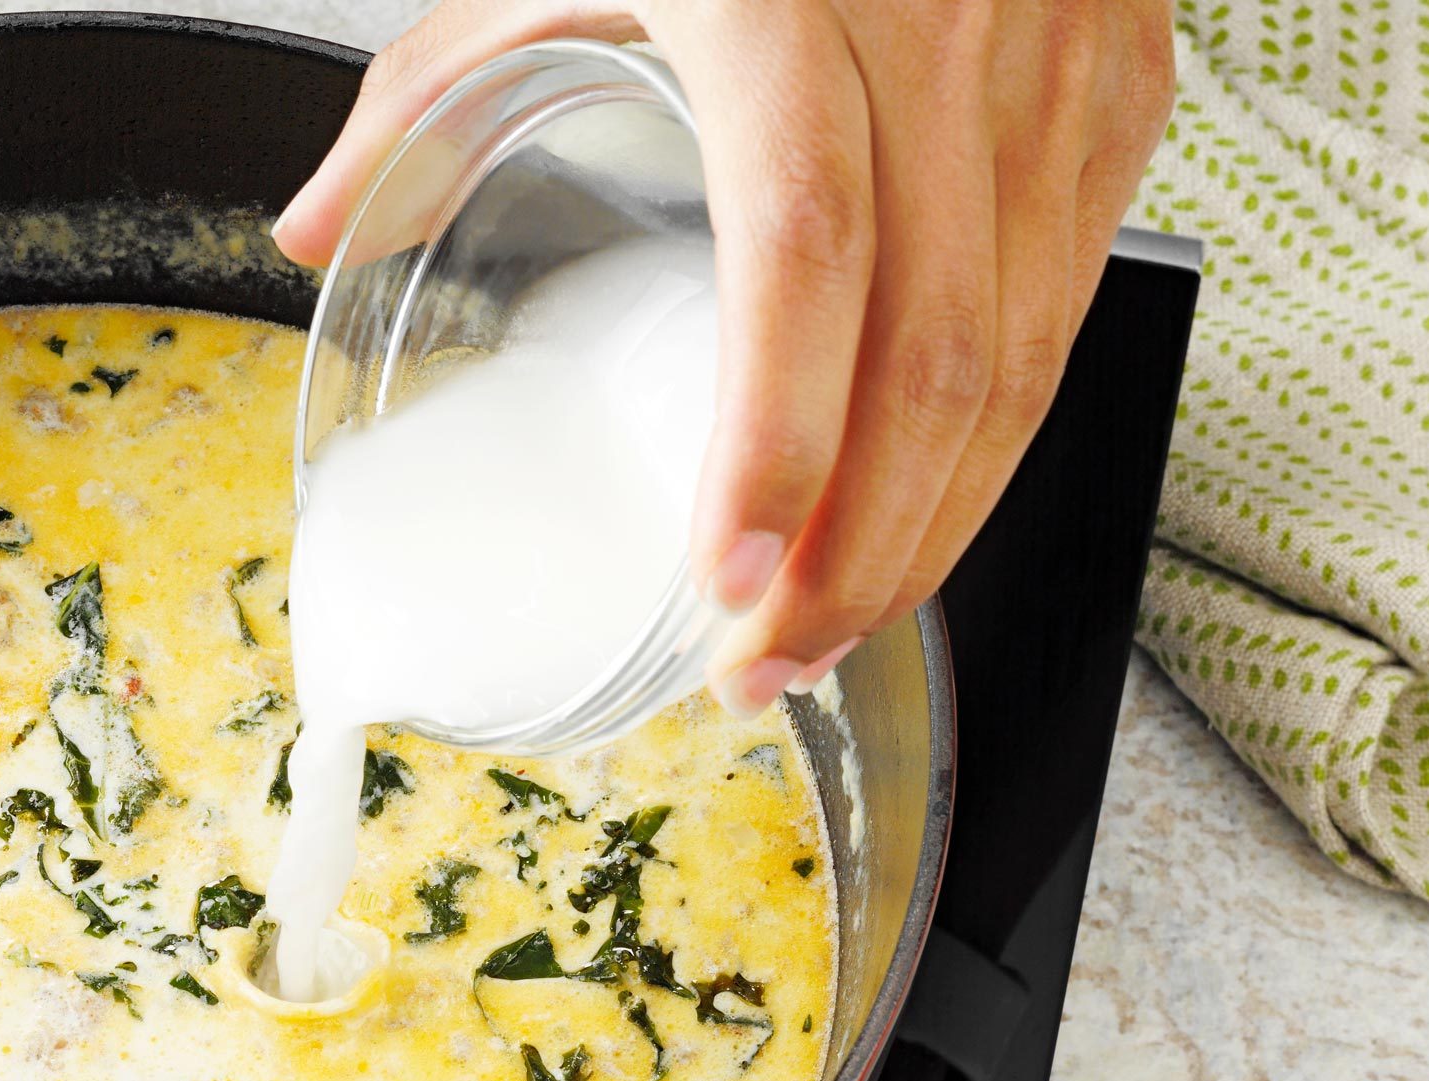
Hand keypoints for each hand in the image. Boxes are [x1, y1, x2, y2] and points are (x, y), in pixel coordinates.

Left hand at [274, 0, 1174, 715]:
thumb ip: (425, 87)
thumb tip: (315, 228)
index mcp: (783, 0)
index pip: (804, 249)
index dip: (779, 432)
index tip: (726, 575)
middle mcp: (944, 38)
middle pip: (935, 352)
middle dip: (856, 550)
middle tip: (758, 666)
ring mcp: (1052, 72)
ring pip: (1024, 359)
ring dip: (931, 529)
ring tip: (824, 631)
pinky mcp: (1113, 97)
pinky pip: (1066, 309)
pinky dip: (994, 443)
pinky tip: (919, 516)